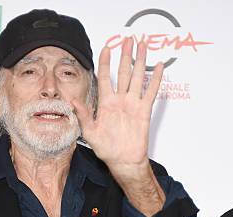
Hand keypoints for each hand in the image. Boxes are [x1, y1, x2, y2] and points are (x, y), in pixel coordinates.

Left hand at [71, 38, 163, 184]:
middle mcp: (119, 101)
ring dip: (140, 61)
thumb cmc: (107, 149)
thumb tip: (73, 101)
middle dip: (125, 56)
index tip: (106, 48)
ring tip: (142, 45)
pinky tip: (159, 67)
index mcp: (106, 104)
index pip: (105, 78)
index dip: (105, 63)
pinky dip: (155, 79)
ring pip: (136, 77)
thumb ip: (84, 116)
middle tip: (128, 39)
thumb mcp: (91, 133)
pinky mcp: (143, 110)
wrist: (123, 161)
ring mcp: (132, 104)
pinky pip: (150, 92)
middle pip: (122, 73)